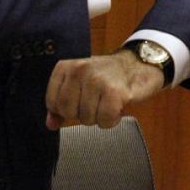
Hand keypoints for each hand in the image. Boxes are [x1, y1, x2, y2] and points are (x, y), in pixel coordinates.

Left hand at [45, 51, 166, 129]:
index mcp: (66, 67)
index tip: (80, 102)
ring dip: (99, 117)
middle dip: (82, 115)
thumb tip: (50, 124)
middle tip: (96, 103)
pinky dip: (112, 120)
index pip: (52, 102)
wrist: (138, 64)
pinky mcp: (115, 91)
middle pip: (68, 111)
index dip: (66, 111)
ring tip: (108, 103)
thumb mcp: (79, 84)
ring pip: (87, 118)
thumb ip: (61, 104)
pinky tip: (117, 108)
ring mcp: (96, 80)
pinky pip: (105, 120)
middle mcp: (79, 70)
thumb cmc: (106, 77)